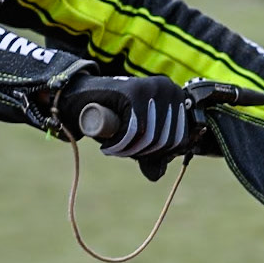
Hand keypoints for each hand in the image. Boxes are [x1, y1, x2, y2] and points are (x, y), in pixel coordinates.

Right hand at [57, 74, 192, 159]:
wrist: (83, 97)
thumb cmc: (114, 116)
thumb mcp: (137, 138)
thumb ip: (151, 155)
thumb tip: (157, 175)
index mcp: (177, 98)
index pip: (180, 141)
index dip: (158, 155)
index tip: (138, 154)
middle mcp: (169, 88)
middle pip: (165, 140)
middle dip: (141, 153)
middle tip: (121, 150)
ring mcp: (152, 87)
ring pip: (150, 136)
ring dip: (128, 150)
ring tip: (113, 147)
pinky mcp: (133, 91)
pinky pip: (134, 129)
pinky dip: (119, 144)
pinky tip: (107, 145)